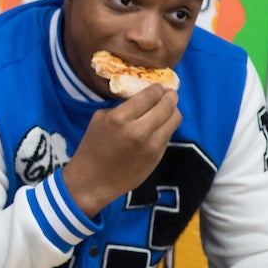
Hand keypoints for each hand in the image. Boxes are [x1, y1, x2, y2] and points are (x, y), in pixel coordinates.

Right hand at [61, 85, 180, 216]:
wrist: (93, 180)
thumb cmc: (92, 147)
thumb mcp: (100, 119)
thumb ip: (122, 107)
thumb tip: (142, 98)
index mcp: (120, 118)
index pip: (150, 95)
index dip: (157, 88)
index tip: (158, 87)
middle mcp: (139, 130)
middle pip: (168, 105)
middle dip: (170, 96)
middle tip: (169, 93)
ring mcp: (151, 145)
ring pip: (175, 119)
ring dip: (173, 110)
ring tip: (167, 108)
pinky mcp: (157, 156)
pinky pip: (169, 134)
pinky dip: (166, 126)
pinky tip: (159, 126)